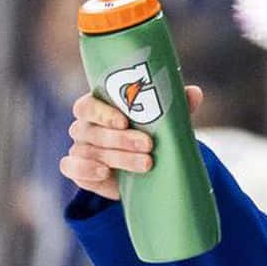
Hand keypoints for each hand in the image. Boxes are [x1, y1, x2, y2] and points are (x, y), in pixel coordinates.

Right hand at [59, 86, 202, 199]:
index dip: (103, 112)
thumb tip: (195, 92)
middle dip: (122, 139)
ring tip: (146, 163)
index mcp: (99, 107)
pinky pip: (72, 167)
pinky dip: (86, 170)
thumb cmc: (150, 134)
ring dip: (119, 158)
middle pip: (93, 130)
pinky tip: (105, 172)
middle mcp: (84, 126)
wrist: (144, 169)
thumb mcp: (163, 120)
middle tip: (148, 144)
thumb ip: (175, 105)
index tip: (125, 121)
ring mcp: (80, 148)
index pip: (88, 105)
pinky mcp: (79, 171)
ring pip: (90, 151)